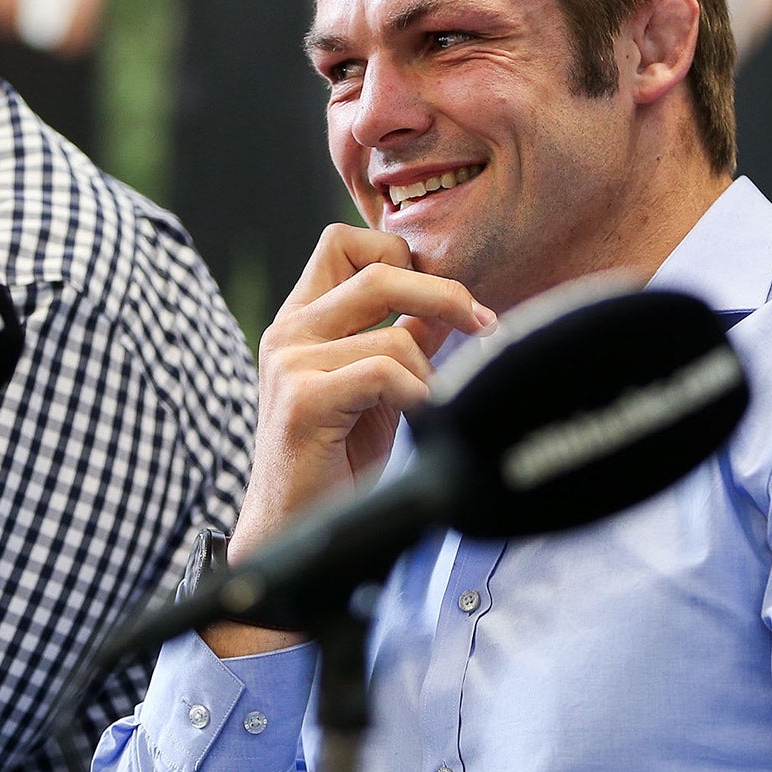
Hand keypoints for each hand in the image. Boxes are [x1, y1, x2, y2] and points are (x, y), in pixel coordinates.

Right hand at [205, 227, 490, 656]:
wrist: (294, 529)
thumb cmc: (336, 461)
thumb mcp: (378, 388)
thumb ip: (403, 338)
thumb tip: (453, 304)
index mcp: (301, 319)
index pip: (344, 242)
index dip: (399, 254)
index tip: (440, 296)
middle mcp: (287, 332)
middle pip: (377, 270)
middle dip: (445, 294)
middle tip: (484, 325)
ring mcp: (289, 363)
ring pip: (393, 333)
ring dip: (429, 373)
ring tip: (425, 408)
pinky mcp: (303, 401)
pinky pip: (385, 373)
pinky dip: (417, 396)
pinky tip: (416, 421)